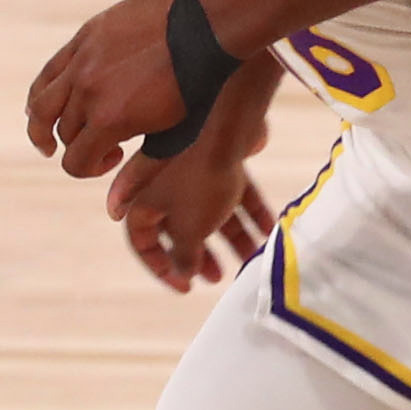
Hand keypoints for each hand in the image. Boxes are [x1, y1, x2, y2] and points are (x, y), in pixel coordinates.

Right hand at [28, 0, 200, 177]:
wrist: (208, 29)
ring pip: (43, 103)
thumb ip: (140, 172)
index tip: (114, 158)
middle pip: (61, 133)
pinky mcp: (84, 38)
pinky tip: (45, 103)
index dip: (90, 169)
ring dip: (42, 126)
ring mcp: (83, 61)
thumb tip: (112, 211)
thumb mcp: (175, 138)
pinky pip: (50, 70)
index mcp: (110, 120)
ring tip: (49, 138)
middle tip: (101, 146)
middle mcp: (87, 90)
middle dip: (78, 146)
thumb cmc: (199, 88)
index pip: (75, 161)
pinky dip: (42, 92)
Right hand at [101, 105, 276, 292]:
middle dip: (198, 254)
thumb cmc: (198, 179)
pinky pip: (231, 190)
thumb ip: (185, 253)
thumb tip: (185, 270)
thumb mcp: (189, 227)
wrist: (223, 122)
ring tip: (252, 255)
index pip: (142, 242)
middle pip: (177, 228)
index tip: (185, 287)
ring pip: (208, 211)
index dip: (161, 268)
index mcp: (140, 201)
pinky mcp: (218, 156)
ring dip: (230, 236)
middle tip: (217, 277)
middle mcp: (160, 185)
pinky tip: (270, 230)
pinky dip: (248, 210)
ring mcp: (190, 170)